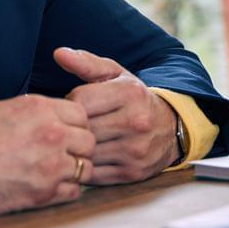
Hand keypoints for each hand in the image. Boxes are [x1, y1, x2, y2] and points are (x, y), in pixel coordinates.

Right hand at [0, 95, 94, 218]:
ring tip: (54, 172)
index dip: (74, 125)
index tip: (64, 133)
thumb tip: (46, 117)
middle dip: (78, 148)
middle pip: (89, 141)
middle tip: (62, 154)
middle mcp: (51, 134)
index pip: (81, 114)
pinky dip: (65, 191)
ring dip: (74, 170)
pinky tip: (48, 187)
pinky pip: (74, 192)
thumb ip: (31, 113)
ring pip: (86, 168)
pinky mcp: (43, 194)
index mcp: (39, 108)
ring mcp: (50, 166)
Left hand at [54, 47, 180, 184]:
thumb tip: (58, 53)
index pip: (80, 100)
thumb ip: (86, 64)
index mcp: (130, 93)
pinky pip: (94, 174)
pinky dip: (85, 167)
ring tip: (76, 140)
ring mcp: (135, 150)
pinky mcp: (132, 172)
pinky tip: (87, 156)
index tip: (73, 104)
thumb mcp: (116, 75)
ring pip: (87, 152)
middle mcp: (136, 122)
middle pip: (83, 128)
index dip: (69, 102)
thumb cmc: (134, 99)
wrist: (170, 128)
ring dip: (77, 148)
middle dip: (72, 127)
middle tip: (69, 125)